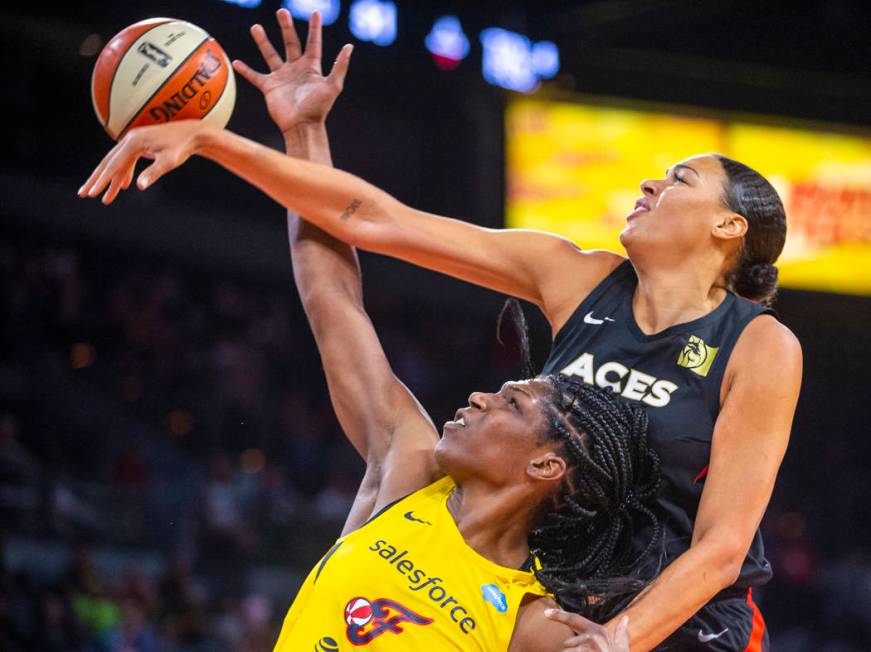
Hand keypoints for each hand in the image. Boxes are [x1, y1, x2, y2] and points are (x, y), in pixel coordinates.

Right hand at [78, 120, 206, 203]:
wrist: (192, 133)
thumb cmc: (182, 147)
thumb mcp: (169, 162)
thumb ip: (153, 173)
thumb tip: (140, 186)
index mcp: (133, 143)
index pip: (113, 166)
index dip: (102, 181)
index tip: (92, 194)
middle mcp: (129, 139)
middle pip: (108, 162)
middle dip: (97, 180)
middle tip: (84, 194)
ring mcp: (133, 140)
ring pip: (116, 162)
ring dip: (109, 180)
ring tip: (103, 197)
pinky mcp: (139, 144)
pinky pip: (126, 160)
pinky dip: (122, 173)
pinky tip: (122, 186)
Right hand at [232, 9, 352, 133]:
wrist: (302, 126)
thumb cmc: (318, 108)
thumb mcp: (333, 86)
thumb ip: (340, 66)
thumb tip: (349, 46)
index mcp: (311, 67)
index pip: (313, 43)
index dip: (315, 28)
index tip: (316, 12)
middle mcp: (296, 69)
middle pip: (290, 43)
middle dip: (286, 27)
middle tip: (281, 11)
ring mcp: (282, 77)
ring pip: (270, 54)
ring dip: (263, 41)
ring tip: (255, 27)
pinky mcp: (269, 87)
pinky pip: (255, 76)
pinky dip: (245, 70)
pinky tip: (236, 62)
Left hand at [545, 609, 629, 651]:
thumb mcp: (622, 650)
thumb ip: (621, 635)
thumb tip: (625, 619)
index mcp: (599, 632)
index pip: (575, 619)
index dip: (559, 615)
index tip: (546, 612)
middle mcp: (591, 638)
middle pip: (568, 643)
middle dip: (572, 651)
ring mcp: (585, 649)